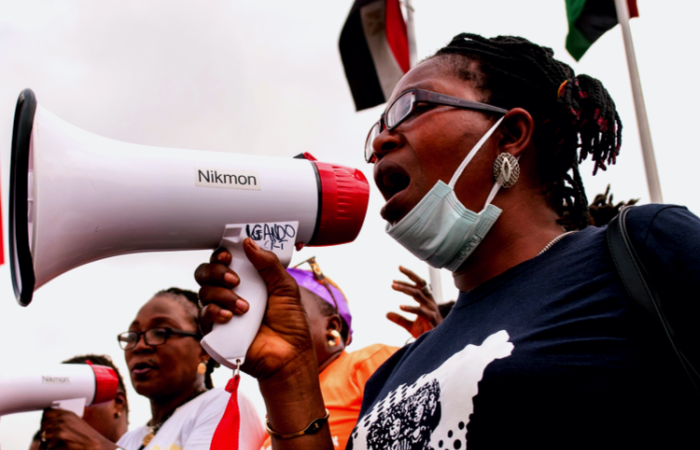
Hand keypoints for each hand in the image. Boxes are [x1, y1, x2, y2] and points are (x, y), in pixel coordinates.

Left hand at [40, 409, 115, 449]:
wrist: (93, 444)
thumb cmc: (85, 435)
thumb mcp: (75, 422)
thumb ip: (62, 419)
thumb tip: (47, 422)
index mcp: (67, 414)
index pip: (47, 412)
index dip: (44, 419)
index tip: (45, 424)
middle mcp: (63, 419)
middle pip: (43, 424)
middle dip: (44, 432)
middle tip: (50, 437)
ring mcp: (61, 428)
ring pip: (43, 435)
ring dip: (47, 441)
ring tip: (56, 443)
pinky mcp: (60, 437)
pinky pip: (47, 445)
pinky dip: (52, 448)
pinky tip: (60, 447)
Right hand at [194, 238, 316, 380]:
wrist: (290, 354)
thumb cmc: (290, 322)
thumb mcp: (285, 287)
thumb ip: (269, 264)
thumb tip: (248, 242)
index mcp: (246, 279)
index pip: (224, 260)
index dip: (221, 254)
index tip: (228, 255)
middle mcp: (229, 292)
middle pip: (206, 272)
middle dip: (216, 271)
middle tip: (235, 280)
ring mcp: (220, 311)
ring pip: (204, 291)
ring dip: (222, 295)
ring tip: (244, 307)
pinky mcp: (215, 331)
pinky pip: (203, 315)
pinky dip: (214, 311)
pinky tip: (229, 316)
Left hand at [386, 265, 442, 338]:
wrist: (438, 346)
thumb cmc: (427, 334)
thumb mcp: (410, 326)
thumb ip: (400, 319)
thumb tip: (387, 314)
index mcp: (427, 302)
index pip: (419, 285)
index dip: (410, 276)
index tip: (399, 269)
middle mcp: (430, 303)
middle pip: (420, 285)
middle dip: (408, 277)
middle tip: (395, 274)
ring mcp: (431, 310)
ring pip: (418, 295)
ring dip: (405, 289)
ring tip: (393, 286)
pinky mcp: (431, 319)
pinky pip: (420, 311)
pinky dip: (410, 308)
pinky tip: (400, 307)